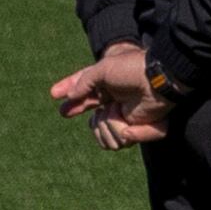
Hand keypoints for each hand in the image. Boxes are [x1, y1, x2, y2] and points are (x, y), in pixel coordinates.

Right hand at [52, 41, 174, 148]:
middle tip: (63, 112)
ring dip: (106, 123)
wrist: (157, 82)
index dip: (68, 89)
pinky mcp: (133, 128)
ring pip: (101, 129)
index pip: (83, 86)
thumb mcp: (102, 69)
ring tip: (113, 111)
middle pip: (88, 108)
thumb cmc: (131, 70)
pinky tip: (125, 123)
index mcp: (106, 80)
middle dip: (76, 109)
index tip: (53, 94)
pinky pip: (118, 139)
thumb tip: (72, 95)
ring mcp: (122, 114)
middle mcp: (113, 97)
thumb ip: (84, 82)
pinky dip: (121, 131)